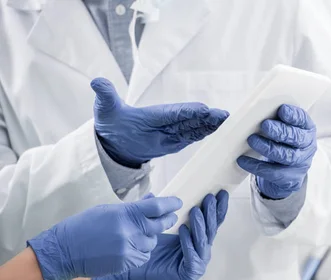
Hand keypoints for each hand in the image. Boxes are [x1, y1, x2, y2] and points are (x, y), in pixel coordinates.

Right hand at [28, 196, 182, 279]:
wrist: (64, 251)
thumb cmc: (83, 227)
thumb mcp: (107, 211)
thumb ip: (132, 208)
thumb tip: (152, 200)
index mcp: (124, 213)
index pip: (156, 207)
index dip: (170, 204)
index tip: (178, 203)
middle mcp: (129, 230)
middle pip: (160, 224)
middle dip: (167, 220)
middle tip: (170, 217)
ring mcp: (128, 248)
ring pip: (152, 242)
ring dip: (149, 238)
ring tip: (137, 235)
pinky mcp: (126, 262)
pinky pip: (143, 256)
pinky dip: (141, 252)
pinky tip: (130, 248)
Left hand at [91, 77, 228, 167]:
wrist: (113, 140)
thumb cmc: (110, 122)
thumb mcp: (105, 108)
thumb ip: (105, 95)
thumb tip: (96, 81)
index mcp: (154, 113)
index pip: (174, 112)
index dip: (189, 112)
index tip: (204, 110)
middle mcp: (166, 121)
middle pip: (190, 119)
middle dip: (208, 117)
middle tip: (225, 116)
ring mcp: (172, 131)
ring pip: (195, 128)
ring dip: (211, 126)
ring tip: (228, 123)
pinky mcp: (174, 141)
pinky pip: (192, 137)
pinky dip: (204, 134)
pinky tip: (218, 132)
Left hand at [91, 191, 228, 279]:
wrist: (134, 274)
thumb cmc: (148, 250)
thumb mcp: (156, 227)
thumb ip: (158, 213)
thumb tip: (153, 194)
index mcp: (198, 239)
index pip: (211, 222)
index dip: (217, 208)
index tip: (221, 192)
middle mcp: (201, 250)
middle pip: (211, 230)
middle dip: (211, 213)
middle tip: (209, 198)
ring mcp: (197, 263)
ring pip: (203, 242)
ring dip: (200, 225)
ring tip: (195, 211)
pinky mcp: (189, 275)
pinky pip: (192, 257)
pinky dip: (188, 243)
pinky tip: (183, 231)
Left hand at [237, 104, 316, 199]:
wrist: (284, 172)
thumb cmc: (281, 144)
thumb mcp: (280, 129)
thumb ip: (268, 117)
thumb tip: (234, 112)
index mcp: (306, 129)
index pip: (302, 120)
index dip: (293, 115)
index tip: (281, 110)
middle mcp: (307, 146)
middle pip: (296, 138)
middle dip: (280, 131)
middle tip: (264, 125)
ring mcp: (300, 164)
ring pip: (286, 156)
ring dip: (268, 147)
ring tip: (252, 140)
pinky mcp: (290, 179)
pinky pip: (273, 173)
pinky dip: (257, 166)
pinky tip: (244, 160)